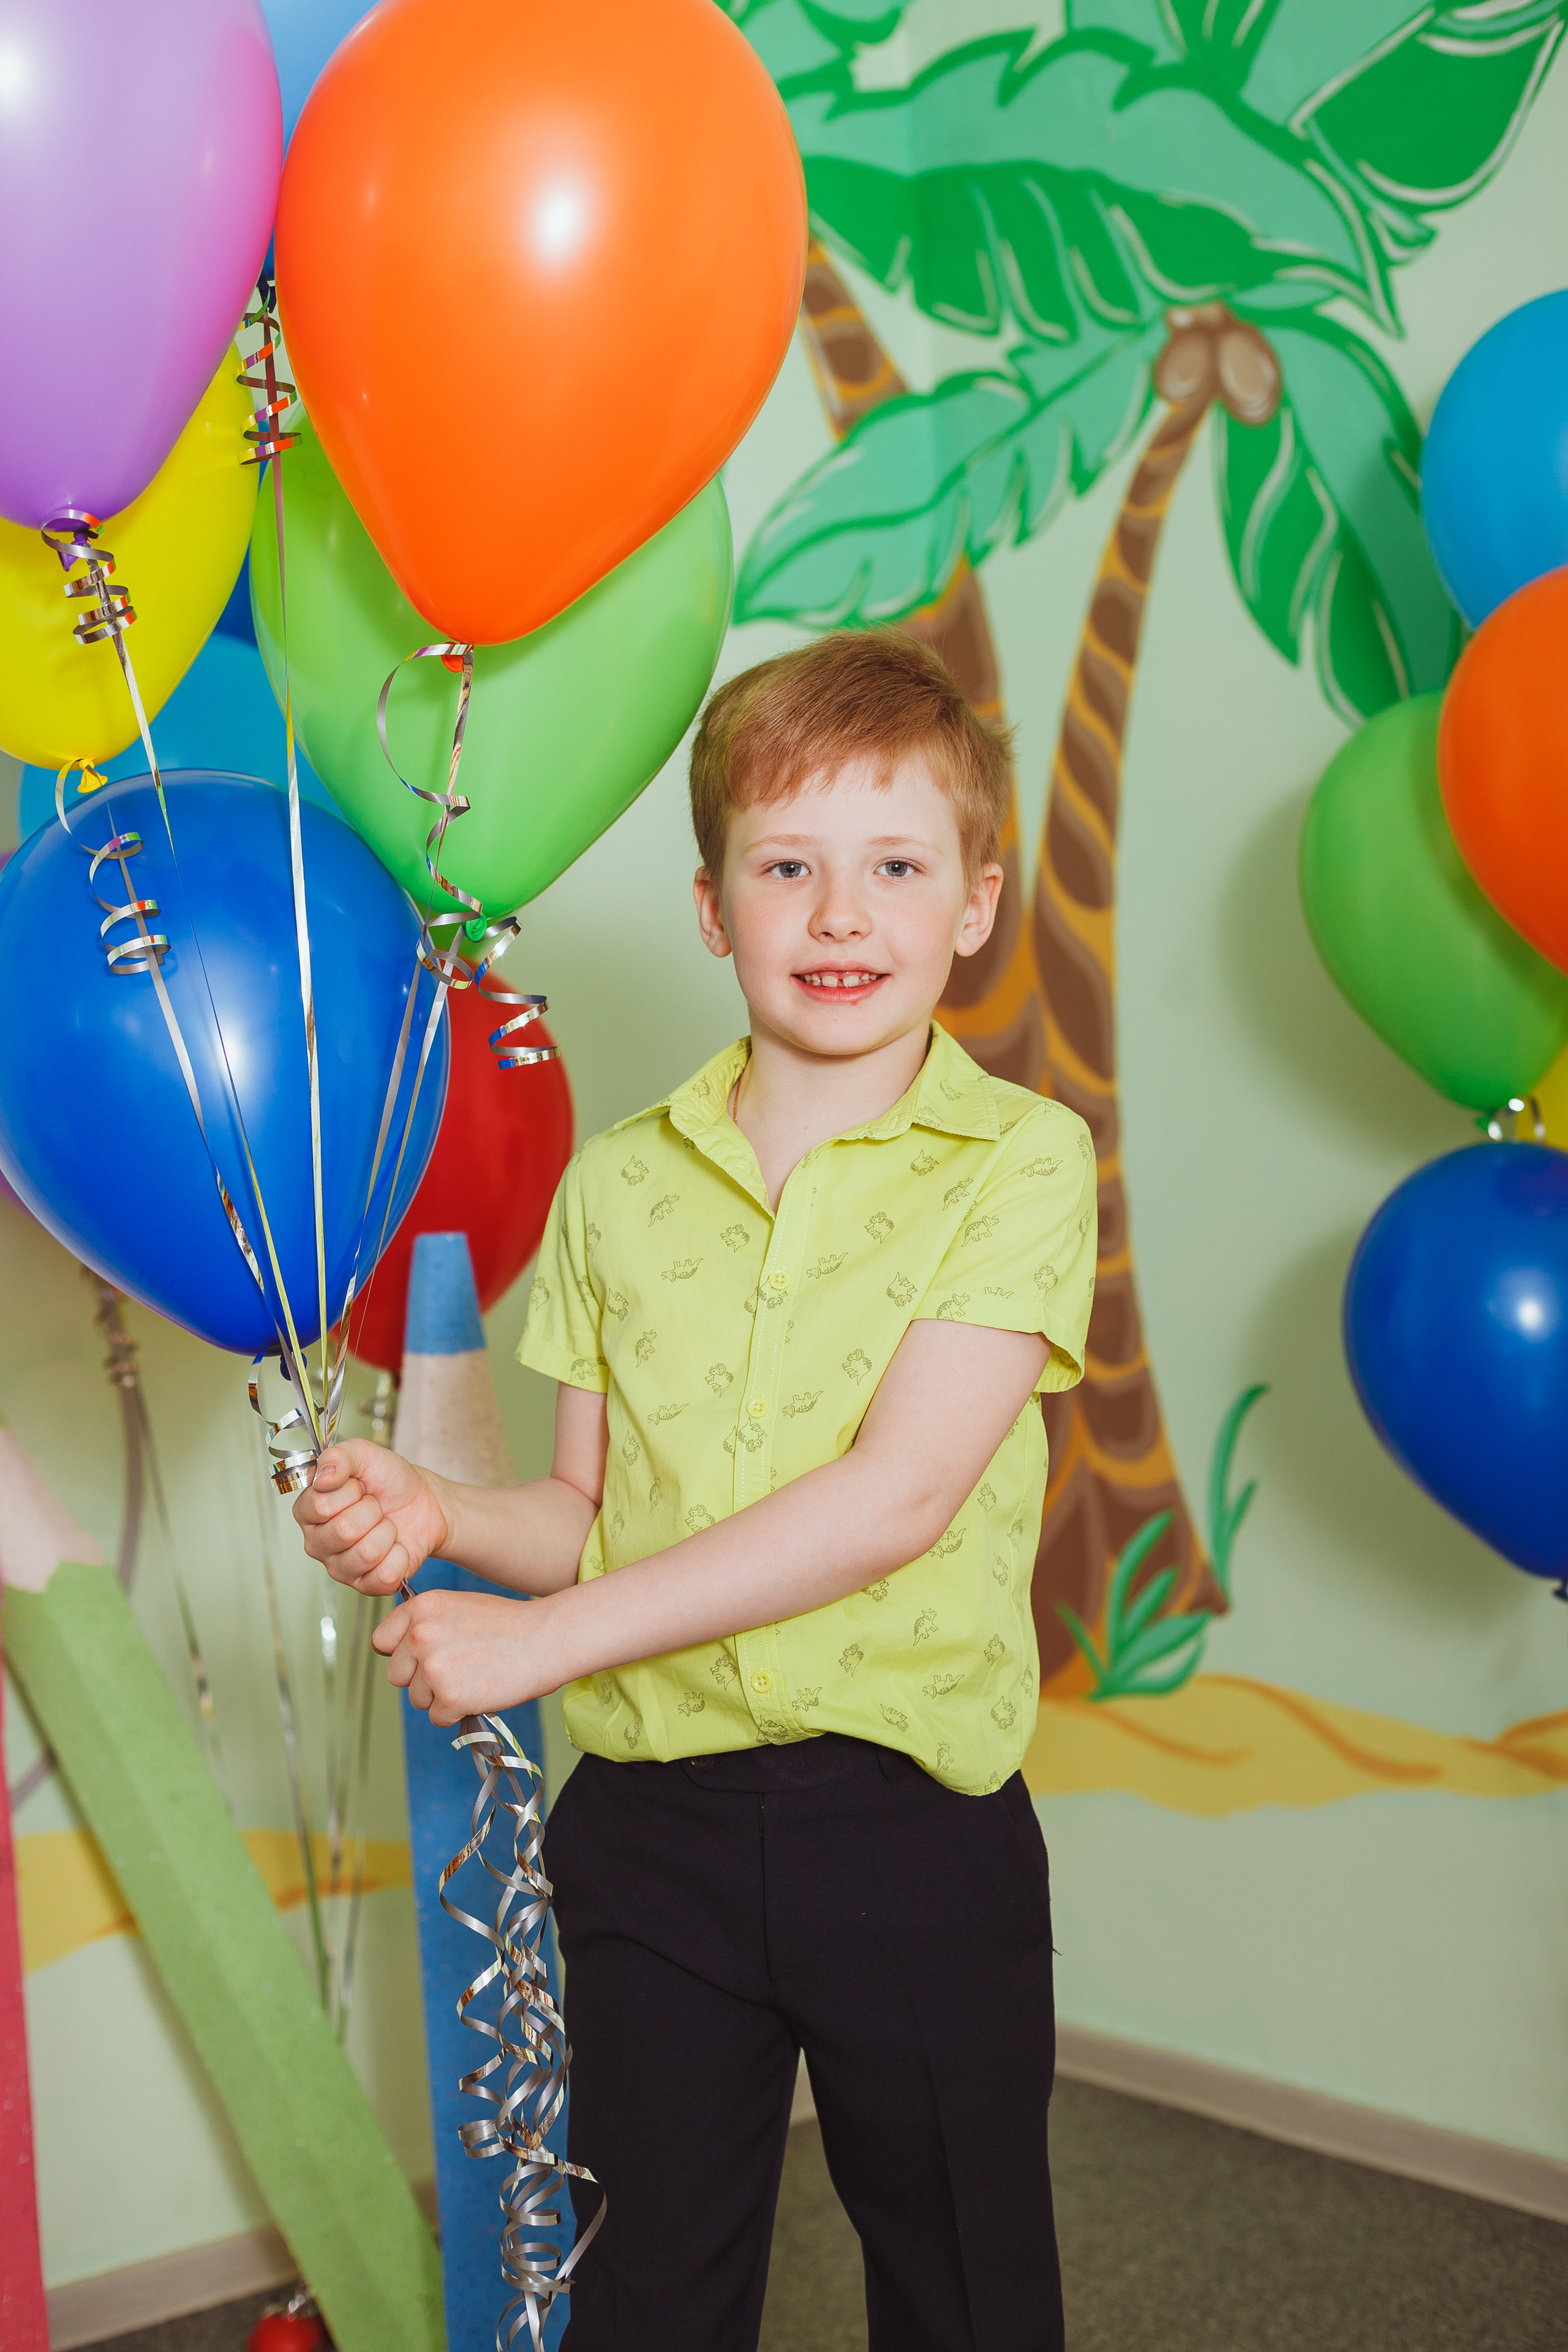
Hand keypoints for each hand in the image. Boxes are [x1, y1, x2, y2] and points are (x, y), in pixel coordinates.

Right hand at [293, 1440, 450, 1594]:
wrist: (423, 1503)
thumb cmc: (389, 1480)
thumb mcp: (365, 1454)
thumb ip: (339, 1456)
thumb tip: (323, 1475)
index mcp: (308, 1511)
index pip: (320, 1506)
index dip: (350, 1492)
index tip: (359, 1487)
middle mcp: (317, 1543)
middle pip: (344, 1531)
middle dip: (372, 1511)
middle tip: (376, 1507)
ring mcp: (339, 1568)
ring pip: (366, 1553)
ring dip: (387, 1532)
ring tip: (385, 1525)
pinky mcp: (365, 1586)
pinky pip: (385, 1575)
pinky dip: (400, 1556)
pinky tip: (395, 1547)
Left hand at [373, 1587, 559, 1725]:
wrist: (545, 1640)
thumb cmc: (506, 1625)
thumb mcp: (457, 1607)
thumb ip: (425, 1624)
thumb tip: (402, 1650)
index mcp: (421, 1607)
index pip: (381, 1641)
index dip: (401, 1653)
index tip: (419, 1657)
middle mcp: (420, 1635)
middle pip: (396, 1675)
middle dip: (419, 1679)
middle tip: (455, 1669)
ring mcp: (433, 1667)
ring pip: (418, 1699)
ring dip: (441, 1696)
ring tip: (474, 1676)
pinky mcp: (449, 1697)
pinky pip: (438, 1718)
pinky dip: (458, 1713)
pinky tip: (480, 1691)